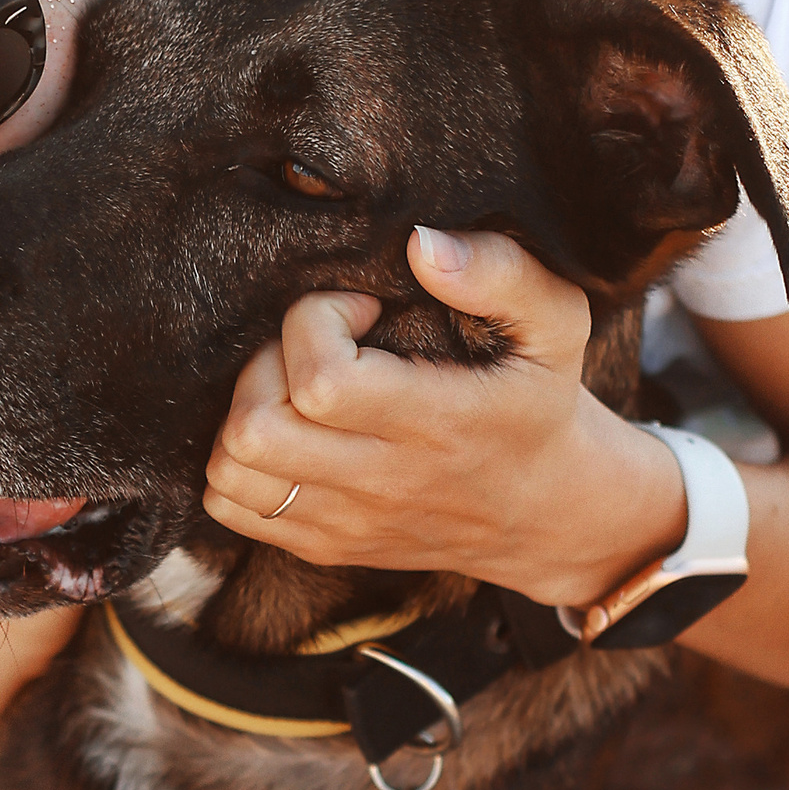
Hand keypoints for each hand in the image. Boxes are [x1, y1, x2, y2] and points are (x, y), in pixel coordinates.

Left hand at [202, 225, 690, 608]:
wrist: (551, 516)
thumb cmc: (543, 403)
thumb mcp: (558, 327)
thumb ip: (504, 274)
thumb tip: (421, 243)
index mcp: (438, 425)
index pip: (321, 381)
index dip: (316, 322)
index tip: (357, 308)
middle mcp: (384, 484)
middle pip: (257, 429)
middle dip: (266, 365)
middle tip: (316, 346)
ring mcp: (347, 523)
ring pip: (230, 470)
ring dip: (247, 411)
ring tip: (298, 387)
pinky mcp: (324, 546)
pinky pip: (230, 507)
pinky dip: (237, 463)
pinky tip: (290, 430)